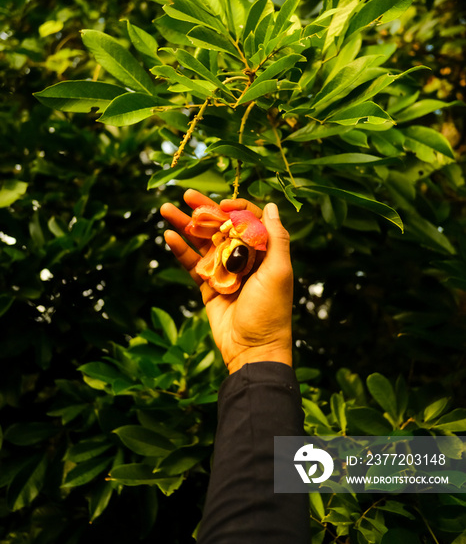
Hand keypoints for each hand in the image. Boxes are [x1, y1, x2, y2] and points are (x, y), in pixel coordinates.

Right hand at [160, 190, 292, 373]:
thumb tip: (271, 206)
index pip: (249, 220)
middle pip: (222, 227)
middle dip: (204, 210)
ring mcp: (224, 270)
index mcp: (264, 252)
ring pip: (203, 242)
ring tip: (166, 209)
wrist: (252, 350)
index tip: (222, 205)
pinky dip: (180, 250)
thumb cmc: (270, 311)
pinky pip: (192, 263)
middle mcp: (244, 257)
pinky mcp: (208, 285)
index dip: (235, 208)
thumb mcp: (279, 272)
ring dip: (185, 225)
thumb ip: (276, 238)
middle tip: (185, 194)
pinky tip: (168, 235)